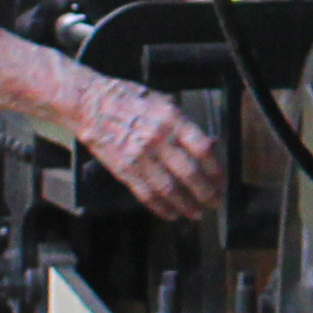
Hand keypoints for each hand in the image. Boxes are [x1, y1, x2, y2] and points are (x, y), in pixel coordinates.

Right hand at [69, 76, 223, 224]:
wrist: (90, 104)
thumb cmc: (128, 99)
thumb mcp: (163, 102)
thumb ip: (185, 125)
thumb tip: (209, 144)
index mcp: (171, 119)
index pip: (202, 149)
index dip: (216, 169)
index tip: (221, 180)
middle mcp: (157, 139)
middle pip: (190, 173)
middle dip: (206, 193)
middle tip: (215, 202)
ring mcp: (139, 156)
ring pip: (169, 189)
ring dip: (186, 205)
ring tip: (196, 213)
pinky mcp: (124, 170)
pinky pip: (146, 195)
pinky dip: (162, 208)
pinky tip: (172, 213)